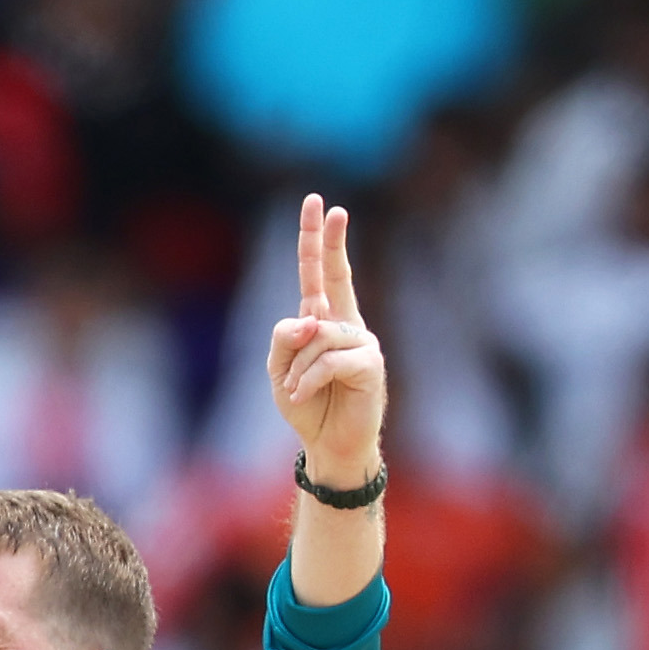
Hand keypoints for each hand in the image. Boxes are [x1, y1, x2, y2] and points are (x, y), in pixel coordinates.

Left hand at [266, 194, 385, 484]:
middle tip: (331, 207)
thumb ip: (284, 337)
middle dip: (331, 241)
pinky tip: (302, 395)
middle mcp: (345, 324)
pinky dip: (308, 379)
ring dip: (297, 367)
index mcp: (322, 320)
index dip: (318, 241)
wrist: (329, 444)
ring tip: (296, 391)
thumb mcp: (278, 369)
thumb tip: (309, 317)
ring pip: (318, 335)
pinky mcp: (370, 364)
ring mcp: (361, 341)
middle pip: (336, 276)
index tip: (320, 205)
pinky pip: (329, 359)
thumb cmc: (306, 405)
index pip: (319, 274)